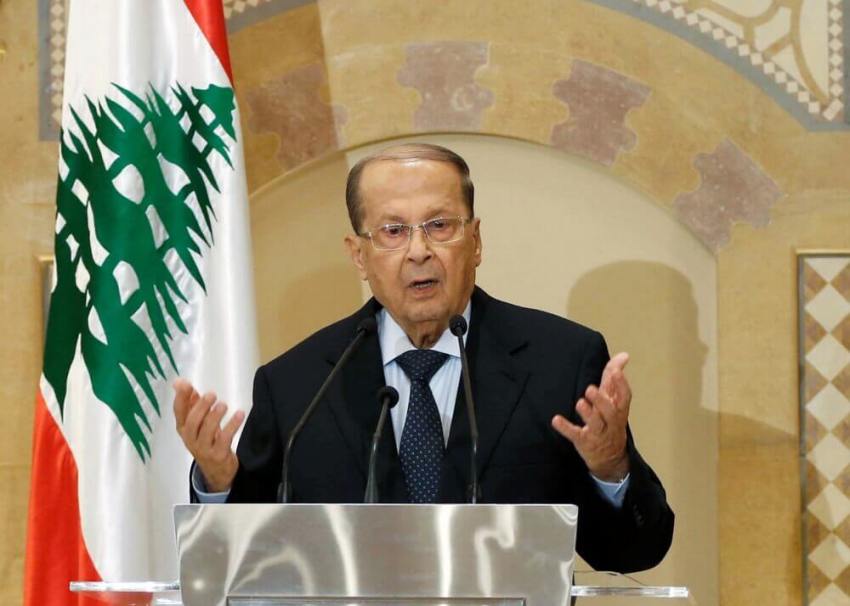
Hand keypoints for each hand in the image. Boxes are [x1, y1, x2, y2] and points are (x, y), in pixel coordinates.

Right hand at [173, 377, 244, 491]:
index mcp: (183, 429)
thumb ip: (191, 402)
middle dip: (201, 407)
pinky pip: (225, 439)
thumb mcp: (197, 423)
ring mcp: (204, 448)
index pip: (178, 412)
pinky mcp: (218, 455)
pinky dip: (232, 425)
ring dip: (215, 416)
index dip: (180, 398)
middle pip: (192, 423)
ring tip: (223, 405)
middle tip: (212, 395)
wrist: (217, 470)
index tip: (185, 384)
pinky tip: (239, 414)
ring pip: (206, 431)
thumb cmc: (207, 440)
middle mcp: (191, 439)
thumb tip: (180, 382)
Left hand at [551, 352, 631, 480]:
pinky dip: (566, 428)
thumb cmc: (611, 421)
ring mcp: (598, 433)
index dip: (621, 384)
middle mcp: (611, 422)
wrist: (610, 457)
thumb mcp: (614, 401)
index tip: (616, 371)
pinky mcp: (584, 441)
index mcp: (619, 409)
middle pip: (610, 412)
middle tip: (590, 389)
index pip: (624, 397)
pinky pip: (575, 435)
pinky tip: (556, 420)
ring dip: (588, 413)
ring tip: (580, 403)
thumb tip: (623, 355)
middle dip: (601, 400)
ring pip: (596, 424)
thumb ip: (614, 378)